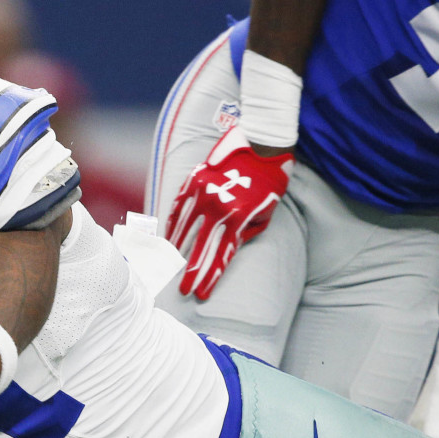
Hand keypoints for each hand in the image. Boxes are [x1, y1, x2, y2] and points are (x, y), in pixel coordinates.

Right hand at [165, 126, 293, 299]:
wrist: (262, 143)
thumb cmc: (269, 181)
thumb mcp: (267, 212)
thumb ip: (247, 233)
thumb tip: (227, 249)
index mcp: (239, 219)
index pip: (220, 257)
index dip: (210, 278)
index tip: (201, 294)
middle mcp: (218, 209)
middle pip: (200, 249)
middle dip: (192, 272)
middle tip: (184, 290)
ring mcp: (203, 194)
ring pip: (183, 229)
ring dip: (177, 251)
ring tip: (170, 266)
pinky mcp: (193, 181)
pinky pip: (178, 208)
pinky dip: (172, 225)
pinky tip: (168, 239)